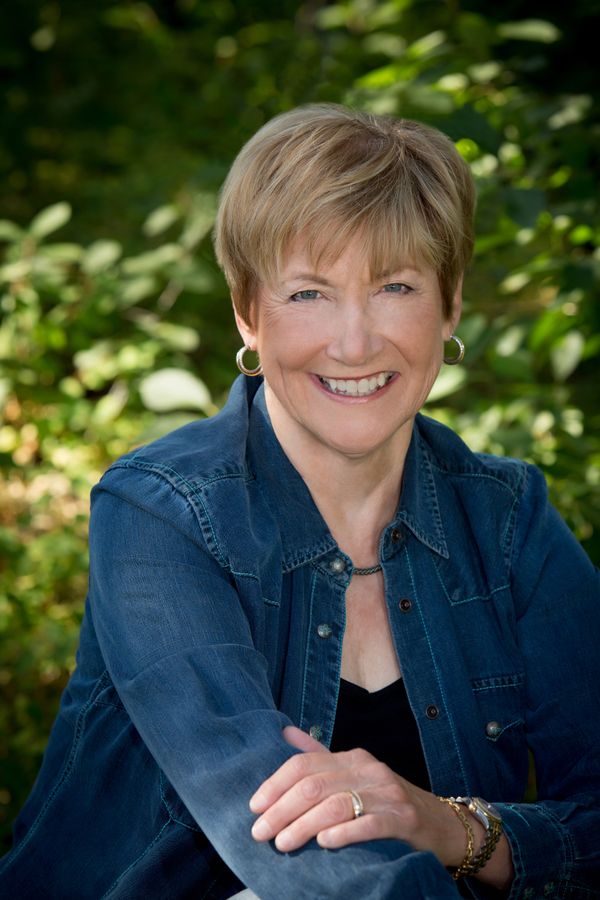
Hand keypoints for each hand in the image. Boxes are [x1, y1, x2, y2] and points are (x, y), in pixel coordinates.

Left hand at [249, 725, 476, 865]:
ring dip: (303, 825)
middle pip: (314, 784)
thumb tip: (284, 733)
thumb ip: (320, 757)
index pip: (304, 763)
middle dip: (281, 809)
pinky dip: (344, 833)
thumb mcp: (354, 776)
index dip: (275, 784)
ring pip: (336, 804)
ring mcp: (387, 792)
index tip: (254, 807)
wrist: (442, 825)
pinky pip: (369, 823)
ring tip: (282, 844)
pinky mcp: (404, 819)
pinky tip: (325, 843)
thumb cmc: (388, 803)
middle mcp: (368, 769)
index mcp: (352, 757)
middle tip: (260, 833)